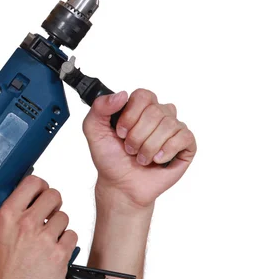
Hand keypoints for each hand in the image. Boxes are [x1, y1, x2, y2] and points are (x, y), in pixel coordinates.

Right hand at [0, 175, 76, 278]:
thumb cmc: (0, 274)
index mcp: (8, 216)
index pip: (32, 182)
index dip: (39, 184)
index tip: (39, 190)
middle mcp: (27, 224)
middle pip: (53, 195)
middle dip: (52, 202)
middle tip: (48, 210)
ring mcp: (45, 239)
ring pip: (64, 216)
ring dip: (58, 225)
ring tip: (49, 235)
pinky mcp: (59, 254)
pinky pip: (72, 235)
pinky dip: (66, 241)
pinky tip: (56, 247)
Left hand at [82, 88, 196, 208]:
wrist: (121, 185)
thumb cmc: (109, 157)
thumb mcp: (93, 130)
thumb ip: (99, 108)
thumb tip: (122, 94)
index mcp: (138, 107)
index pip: (143, 96)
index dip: (131, 115)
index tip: (120, 133)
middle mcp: (158, 114)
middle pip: (156, 111)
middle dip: (137, 136)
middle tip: (129, 149)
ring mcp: (173, 128)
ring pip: (169, 125)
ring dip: (149, 146)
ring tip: (141, 158)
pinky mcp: (186, 144)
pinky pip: (184, 137)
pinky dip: (167, 150)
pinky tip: (157, 159)